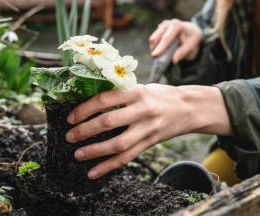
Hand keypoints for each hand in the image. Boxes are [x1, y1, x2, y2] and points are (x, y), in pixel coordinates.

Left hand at [65, 84, 230, 178]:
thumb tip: (88, 100)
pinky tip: (94, 172)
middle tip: (69, 136)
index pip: (104, 99)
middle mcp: (142, 110)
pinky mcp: (151, 143)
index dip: (84, 109)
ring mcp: (148, 128)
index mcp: (136, 91)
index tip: (70, 117)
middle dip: (84, 130)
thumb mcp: (140, 87)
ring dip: (94, 151)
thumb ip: (119, 93)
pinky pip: (127, 158)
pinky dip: (108, 166)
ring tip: (78, 154)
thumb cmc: (160, 95)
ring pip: (117, 144)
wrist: (189, 108)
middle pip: (108, 122)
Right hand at [149, 19, 202, 62]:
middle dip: (155, 48)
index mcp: (176, 25)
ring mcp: (162, 26)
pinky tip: (160, 51)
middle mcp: (167, 24)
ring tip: (158, 57)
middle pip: (157, 37)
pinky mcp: (159, 29)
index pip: (166, 38)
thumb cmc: (191, 38)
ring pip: (153, 38)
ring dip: (154, 48)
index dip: (160, 47)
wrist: (190, 30)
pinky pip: (154, 39)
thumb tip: (173, 61)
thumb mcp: (190, 45)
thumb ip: (182, 53)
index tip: (155, 55)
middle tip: (155, 58)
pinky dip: (155, 46)